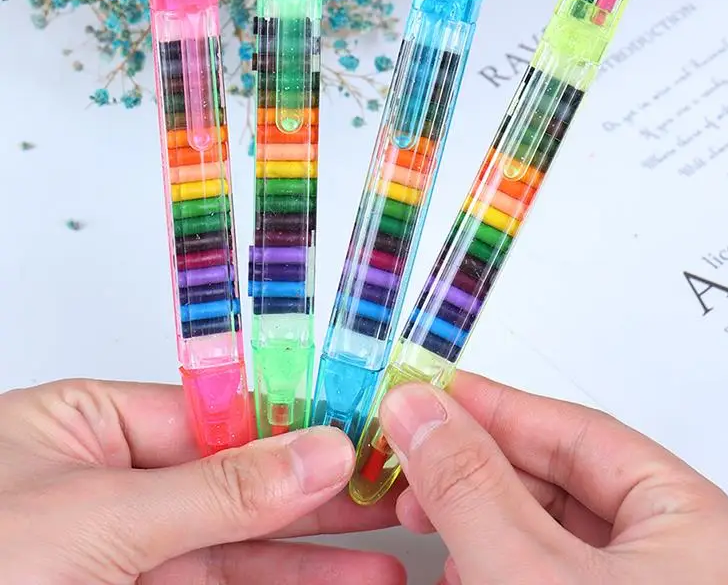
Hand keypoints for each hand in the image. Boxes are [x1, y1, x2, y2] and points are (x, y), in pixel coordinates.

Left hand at [0, 379, 403, 583]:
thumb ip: (216, 487)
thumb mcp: (93, 516)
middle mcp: (110, 483)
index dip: (294, 423)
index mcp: (90, 424)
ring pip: (235, 549)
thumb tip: (314, 447)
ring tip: (384, 560)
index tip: (360, 432)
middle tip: (391, 495)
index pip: (219, 413)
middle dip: (318, 493)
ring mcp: (120, 554)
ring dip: (312, 559)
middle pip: (238, 481)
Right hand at [379, 372, 727, 584]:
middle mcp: (689, 559)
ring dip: (479, 515)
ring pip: (552, 530)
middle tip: (412, 448)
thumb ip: (471, 486)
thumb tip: (418, 408)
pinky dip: (497, 560)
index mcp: (699, 527)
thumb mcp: (526, 576)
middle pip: (563, 477)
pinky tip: (460, 565)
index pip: (578, 430)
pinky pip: (551, 572)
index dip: (494, 405)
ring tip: (421, 511)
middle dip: (476, 465)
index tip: (431, 392)